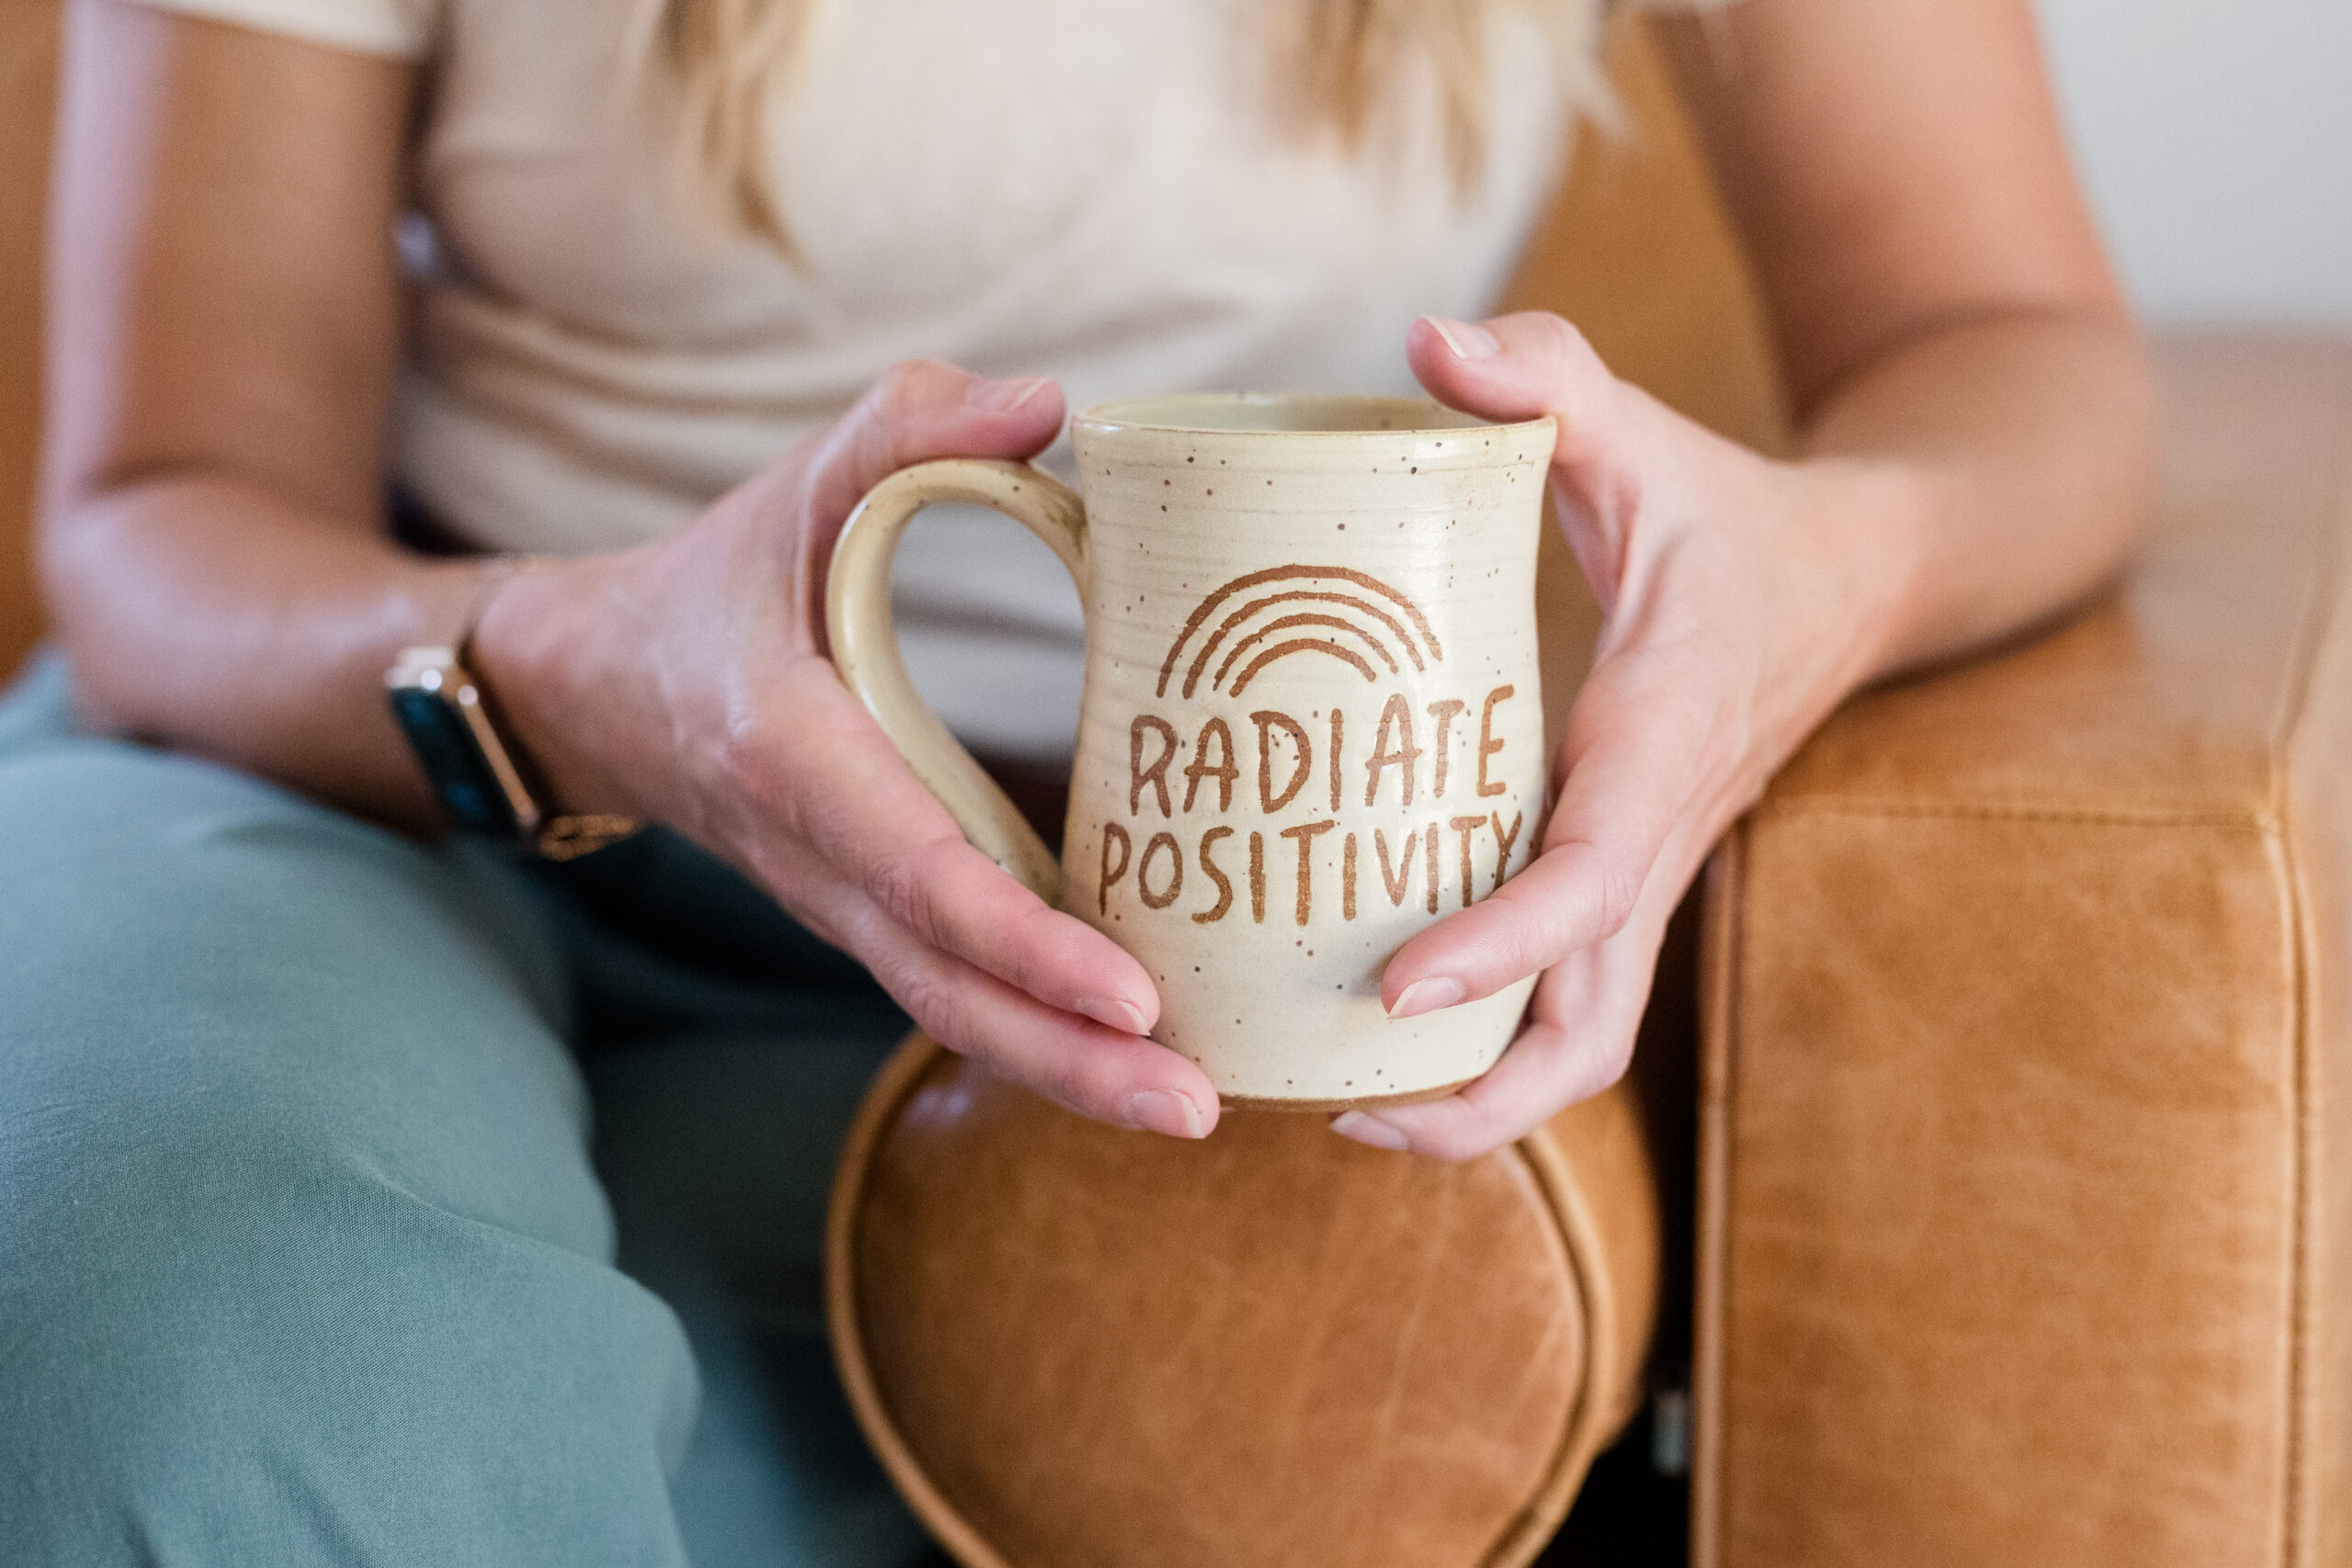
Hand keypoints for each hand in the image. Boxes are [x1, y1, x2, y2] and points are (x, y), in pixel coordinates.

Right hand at [473, 361, 1217, 1139]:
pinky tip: (1139, 1059)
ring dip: (1065, 1072)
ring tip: (1190, 1108)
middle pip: (945, 991)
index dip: (1024, 942)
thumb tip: (1055, 405)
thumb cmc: (716, 582)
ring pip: (950, 1013)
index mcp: (794, 757)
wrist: (600, 688)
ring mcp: (841, 903)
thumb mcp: (797, 483)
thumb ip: (910, 427)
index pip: (918, 873)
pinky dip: (1039, 1037)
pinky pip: (954, 992)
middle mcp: (818, 858)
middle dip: (1066, 1060)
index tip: (1131, 993)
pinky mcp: (869, 915)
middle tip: (1193, 1109)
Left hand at [1332, 313, 1900, 1159]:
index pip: (1590, 879)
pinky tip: (1387, 1034)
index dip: (1499, 947)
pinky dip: (1492, 1044)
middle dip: (1483, 1101)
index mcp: (1663, 740)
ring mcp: (1649, 876)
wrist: (1860, 575)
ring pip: (1589, 1040)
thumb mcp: (1647, 427)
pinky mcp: (1628, 882)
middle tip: (1342, 1113)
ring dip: (1485, 1102)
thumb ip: (1549, 372)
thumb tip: (1421, 344)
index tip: (1396, 988)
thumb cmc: (1733, 508)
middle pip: (1594, 1030)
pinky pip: (1570, 997)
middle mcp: (1660, 836)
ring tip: (1348, 1109)